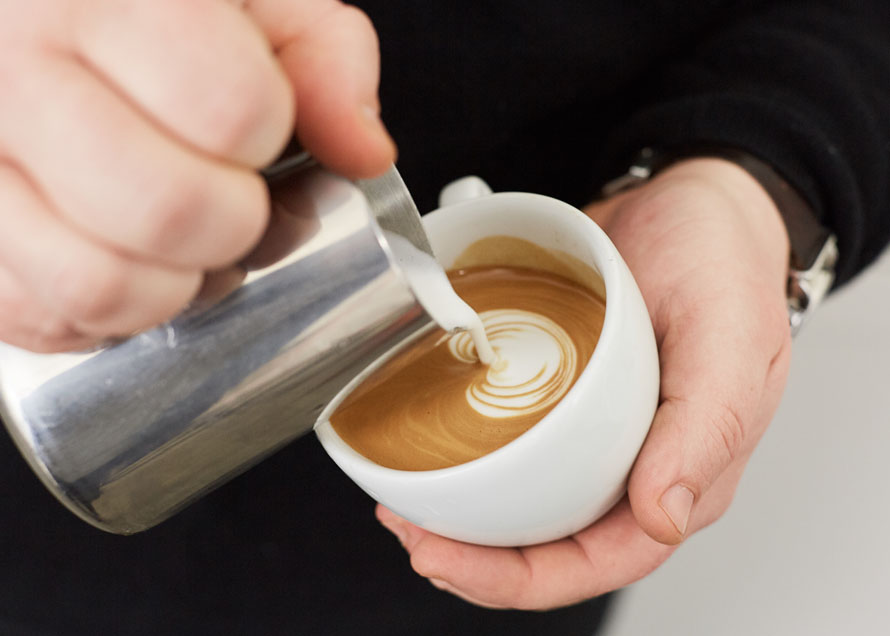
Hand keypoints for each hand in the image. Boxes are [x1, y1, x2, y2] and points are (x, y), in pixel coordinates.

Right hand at [0, 0, 393, 351]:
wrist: (34, 26)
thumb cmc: (145, 17)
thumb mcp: (253, 2)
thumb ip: (324, 60)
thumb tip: (363, 151)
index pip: (230, 106)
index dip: (268, 138)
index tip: (257, 129)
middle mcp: (14, 74)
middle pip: (172, 209)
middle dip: (234, 225)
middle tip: (231, 199)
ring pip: (101, 286)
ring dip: (174, 288)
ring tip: (179, 243)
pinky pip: (42, 319)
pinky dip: (108, 315)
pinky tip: (123, 260)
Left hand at [377, 158, 792, 608]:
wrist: (688, 201)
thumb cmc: (722, 265)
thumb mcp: (730, 337)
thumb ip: (706, 430)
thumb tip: (661, 519)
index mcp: (682, 470)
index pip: (602, 559)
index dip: (521, 579)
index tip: (446, 560)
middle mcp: (631, 461)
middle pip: (549, 543)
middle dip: (473, 557)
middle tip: (408, 530)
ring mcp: (590, 429)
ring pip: (522, 498)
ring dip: (458, 513)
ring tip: (400, 502)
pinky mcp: (558, 392)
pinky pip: (508, 437)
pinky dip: (461, 452)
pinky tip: (421, 446)